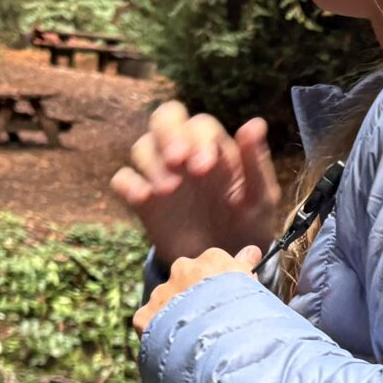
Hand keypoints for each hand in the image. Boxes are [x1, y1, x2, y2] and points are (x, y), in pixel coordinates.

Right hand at [110, 102, 280, 263]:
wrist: (224, 263)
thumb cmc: (247, 224)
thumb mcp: (260, 198)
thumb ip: (255, 162)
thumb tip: (256, 123)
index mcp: (214, 148)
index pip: (200, 125)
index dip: (198, 139)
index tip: (204, 168)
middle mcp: (185, 154)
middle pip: (164, 119)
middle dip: (167, 134)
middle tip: (177, 161)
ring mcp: (161, 174)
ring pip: (142, 147)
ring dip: (152, 163)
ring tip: (168, 190)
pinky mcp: (143, 199)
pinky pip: (122, 179)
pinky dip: (128, 183)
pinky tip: (142, 198)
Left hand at [133, 246, 262, 334]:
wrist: (218, 340)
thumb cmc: (243, 313)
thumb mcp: (251, 287)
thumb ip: (246, 266)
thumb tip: (252, 250)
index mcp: (213, 259)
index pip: (215, 266)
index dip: (220, 284)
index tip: (226, 300)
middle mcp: (183, 269)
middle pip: (187, 280)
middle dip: (194, 295)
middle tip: (207, 319)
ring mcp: (162, 292)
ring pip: (166, 300)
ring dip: (174, 313)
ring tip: (190, 337)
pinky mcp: (145, 314)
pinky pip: (148, 321)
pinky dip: (156, 330)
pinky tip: (171, 345)